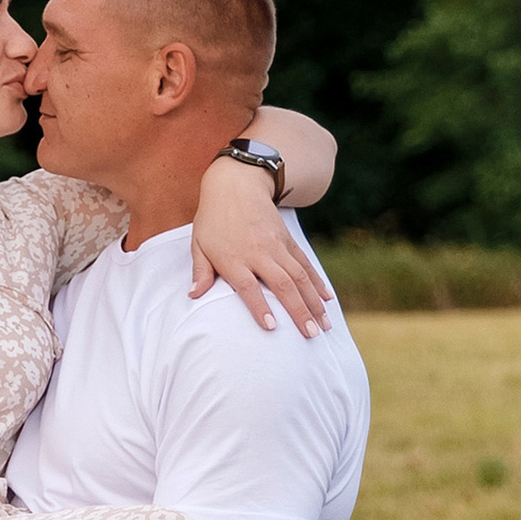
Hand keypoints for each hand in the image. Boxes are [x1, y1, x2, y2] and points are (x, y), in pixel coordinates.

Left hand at [190, 160, 333, 337]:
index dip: (260, 307)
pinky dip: (317, 283)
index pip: (248, 287)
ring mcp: (277, 246)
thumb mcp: (199, 244)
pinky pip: (305, 264)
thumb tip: (193, 296)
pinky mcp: (288, 241)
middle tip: (311, 335)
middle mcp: (259, 253)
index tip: (271, 327)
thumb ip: (200, 272)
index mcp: (234, 258)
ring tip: (324, 325)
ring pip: (300, 277)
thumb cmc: (213, 219)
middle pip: (282, 285)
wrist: (236, 184)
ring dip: (313, 302)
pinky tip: (327, 299)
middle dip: (299, 311)